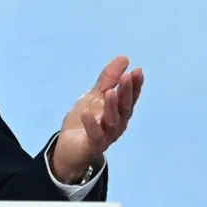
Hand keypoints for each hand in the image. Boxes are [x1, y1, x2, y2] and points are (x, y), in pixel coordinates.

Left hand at [50, 56, 143, 182]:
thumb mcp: (94, 96)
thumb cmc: (85, 121)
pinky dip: (91, 125)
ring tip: (110, 92)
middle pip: (124, 108)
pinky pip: (94, 135)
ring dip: (111, 107)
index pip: (130, 98)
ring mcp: (106, 136)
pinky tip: (87, 113)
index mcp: (119, 112)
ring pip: (112, 121)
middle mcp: (117, 124)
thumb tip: (124, 58)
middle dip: (126, 93)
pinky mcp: (92, 145)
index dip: (135, 85)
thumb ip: (108, 80)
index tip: (137, 71)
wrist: (69, 148)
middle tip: (127, 77)